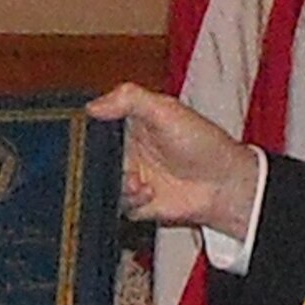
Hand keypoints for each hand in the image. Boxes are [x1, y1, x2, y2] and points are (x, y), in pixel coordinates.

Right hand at [88, 84, 258, 239]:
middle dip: (97, 163)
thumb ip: (129, 99)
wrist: (224, 184)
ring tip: (137, 181)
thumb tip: (92, 106)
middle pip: (93, 157)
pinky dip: (129, 200)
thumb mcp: (166, 110)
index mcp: (130, 123)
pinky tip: (148, 192)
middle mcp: (127, 150)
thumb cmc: (202, 142)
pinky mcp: (136, 202)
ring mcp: (131, 176)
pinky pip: (118, 204)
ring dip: (117, 182)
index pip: (96, 124)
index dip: (86, 130)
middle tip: (110, 163)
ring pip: (102, 182)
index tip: (81, 135)